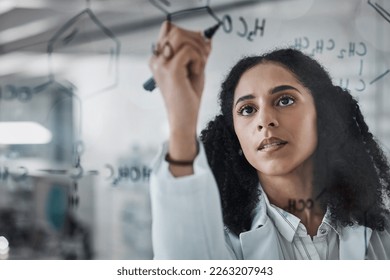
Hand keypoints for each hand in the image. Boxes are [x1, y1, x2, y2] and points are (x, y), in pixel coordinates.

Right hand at [149, 21, 210, 138]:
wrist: (184, 120)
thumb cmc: (188, 98)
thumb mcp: (194, 69)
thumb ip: (198, 52)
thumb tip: (207, 37)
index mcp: (158, 59)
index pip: (169, 29)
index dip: (189, 34)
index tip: (200, 49)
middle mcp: (156, 59)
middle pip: (176, 30)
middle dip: (196, 39)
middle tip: (204, 57)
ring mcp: (161, 64)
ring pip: (181, 36)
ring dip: (197, 48)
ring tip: (199, 65)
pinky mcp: (170, 70)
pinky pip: (189, 50)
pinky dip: (198, 59)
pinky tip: (196, 73)